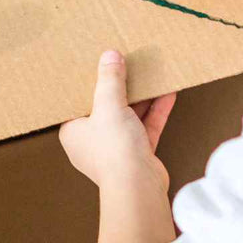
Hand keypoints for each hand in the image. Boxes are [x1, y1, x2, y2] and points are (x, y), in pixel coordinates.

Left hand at [59, 51, 174, 190]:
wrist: (138, 187)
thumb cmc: (113, 150)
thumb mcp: (109, 105)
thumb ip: (110, 80)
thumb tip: (109, 56)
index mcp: (73, 132)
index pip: (79, 103)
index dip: (89, 85)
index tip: (99, 66)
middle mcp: (92, 141)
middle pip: (106, 108)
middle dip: (120, 89)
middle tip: (127, 65)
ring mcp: (116, 149)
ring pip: (129, 117)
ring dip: (141, 98)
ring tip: (151, 75)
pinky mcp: (138, 155)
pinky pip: (146, 128)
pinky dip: (156, 111)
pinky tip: (168, 93)